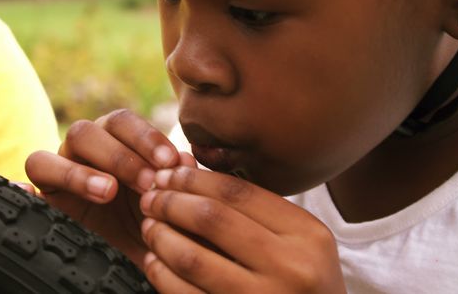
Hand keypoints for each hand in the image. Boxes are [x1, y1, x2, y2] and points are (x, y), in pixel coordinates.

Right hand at [25, 109, 195, 262]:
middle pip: (86, 131)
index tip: (172, 163)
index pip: (122, 122)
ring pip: (50, 155)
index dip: (146, 137)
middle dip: (120, 155)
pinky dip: (21, 190)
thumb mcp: (171, 209)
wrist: (134, 266)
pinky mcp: (41, 205)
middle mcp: (81, 157)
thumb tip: (187, 162)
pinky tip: (29, 197)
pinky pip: (22, 192)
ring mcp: (56, 179)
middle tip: (147, 184)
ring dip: (78, 172)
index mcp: (114, 144)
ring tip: (107, 192)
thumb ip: (179, 184)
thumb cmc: (154, 230)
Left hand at [139, 167, 345, 292]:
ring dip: (161, 236)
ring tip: (150, 226)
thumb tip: (190, 175)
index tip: (169, 174)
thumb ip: (258, 213)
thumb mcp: (302, 244)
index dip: (195, 180)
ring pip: (192, 258)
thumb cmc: (305, 285)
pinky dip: (161, 273)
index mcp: (307, 235)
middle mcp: (289, 267)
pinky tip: (154, 261)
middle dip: (171, 202)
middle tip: (151, 197)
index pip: (238, 192)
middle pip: (212, 218)